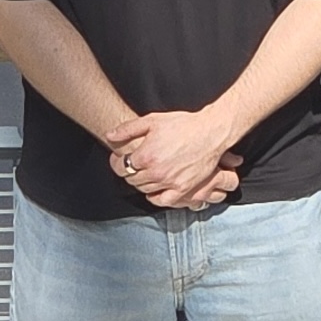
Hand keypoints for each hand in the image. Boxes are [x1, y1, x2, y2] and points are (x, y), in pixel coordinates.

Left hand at [107, 110, 243, 209]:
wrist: (210, 132)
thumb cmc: (183, 125)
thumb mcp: (152, 120)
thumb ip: (128, 129)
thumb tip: (110, 136)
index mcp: (146, 155)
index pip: (121, 166)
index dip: (117, 163)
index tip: (119, 159)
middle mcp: (155, 172)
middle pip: (131, 180)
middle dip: (128, 172)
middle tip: (132, 165)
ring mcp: (169, 182)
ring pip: (145, 190)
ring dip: (141, 183)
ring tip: (144, 174)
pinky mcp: (182, 189)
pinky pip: (162, 200)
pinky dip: (155, 197)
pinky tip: (154, 189)